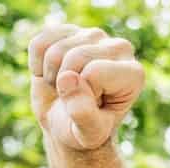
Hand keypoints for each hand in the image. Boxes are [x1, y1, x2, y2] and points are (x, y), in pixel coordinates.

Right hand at [29, 24, 142, 152]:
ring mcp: (94, 36)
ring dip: (50, 77)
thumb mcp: (88, 133)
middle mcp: (119, 48)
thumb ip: (84, 114)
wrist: (67, 123)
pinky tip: (52, 75)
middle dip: (64, 85)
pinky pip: (39, 44)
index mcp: (133, 73)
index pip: (94, 72)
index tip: (89, 107)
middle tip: (72, 98)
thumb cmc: (83, 130)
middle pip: (75, 58)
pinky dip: (36, 66)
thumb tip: (67, 78)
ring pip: (55, 50)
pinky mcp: (70, 30)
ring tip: (63, 88)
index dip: (81, 95)